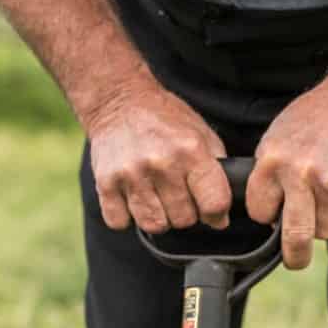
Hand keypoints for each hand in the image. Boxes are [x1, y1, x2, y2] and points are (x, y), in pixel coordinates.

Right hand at [87, 79, 230, 233]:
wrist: (119, 101)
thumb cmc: (165, 120)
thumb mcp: (201, 135)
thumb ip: (216, 171)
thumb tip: (222, 215)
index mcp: (191, 151)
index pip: (214, 203)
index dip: (217, 214)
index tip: (213, 212)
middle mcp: (161, 163)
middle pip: (184, 220)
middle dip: (186, 213)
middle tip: (179, 195)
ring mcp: (132, 174)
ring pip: (154, 225)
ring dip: (159, 217)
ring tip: (157, 197)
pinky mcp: (106, 183)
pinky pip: (121, 223)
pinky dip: (128, 216)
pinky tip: (134, 197)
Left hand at [246, 86, 327, 268]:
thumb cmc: (313, 122)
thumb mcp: (276, 140)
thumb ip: (268, 177)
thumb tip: (268, 220)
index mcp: (273, 162)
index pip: (260, 213)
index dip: (267, 214)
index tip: (275, 212)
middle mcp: (301, 174)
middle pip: (294, 237)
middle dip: (294, 256)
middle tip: (295, 260)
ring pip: (324, 231)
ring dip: (325, 221)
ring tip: (327, 193)